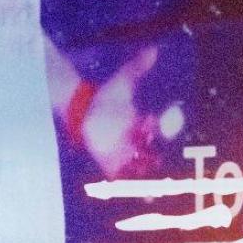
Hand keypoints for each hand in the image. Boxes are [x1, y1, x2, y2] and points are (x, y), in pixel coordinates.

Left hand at [76, 41, 162, 177]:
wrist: (83, 108)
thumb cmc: (105, 96)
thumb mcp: (123, 81)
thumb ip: (138, 67)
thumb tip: (154, 49)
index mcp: (139, 121)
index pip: (150, 127)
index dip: (151, 126)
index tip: (149, 123)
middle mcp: (133, 138)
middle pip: (148, 150)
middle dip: (154, 157)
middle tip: (160, 162)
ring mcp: (122, 151)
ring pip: (138, 165)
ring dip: (145, 175)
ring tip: (154, 190)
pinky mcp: (110, 161)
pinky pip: (120, 174)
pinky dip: (127, 182)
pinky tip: (132, 193)